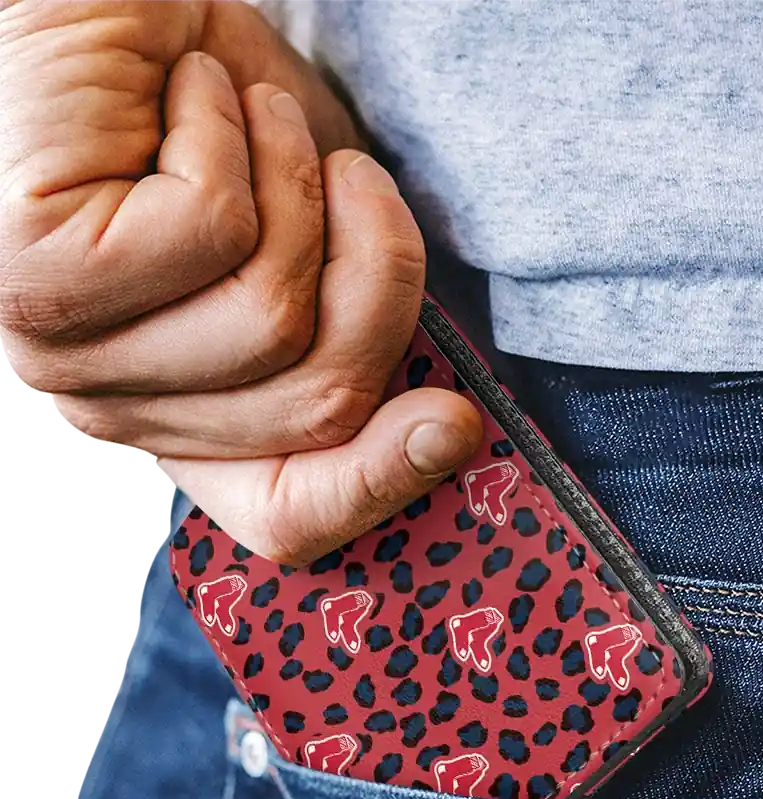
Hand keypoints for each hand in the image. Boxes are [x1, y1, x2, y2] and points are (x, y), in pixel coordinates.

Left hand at [0, 0, 482, 563]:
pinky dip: (237, 138)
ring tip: (255, 120)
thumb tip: (453, 434)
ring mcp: (66, 357)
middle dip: (379, 272)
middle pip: (318, 406)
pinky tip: (193, 98)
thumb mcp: (319, 246)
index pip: (285, 517)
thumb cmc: (215, 120)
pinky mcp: (40, 278)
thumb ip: (358, 340)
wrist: (116, 5)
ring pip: (273, 321)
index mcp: (185, 422)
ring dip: (299, 187)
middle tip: (351, 177)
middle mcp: (119, 411)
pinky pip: (215, 230)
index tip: (455, 421)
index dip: (383, 483)